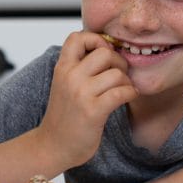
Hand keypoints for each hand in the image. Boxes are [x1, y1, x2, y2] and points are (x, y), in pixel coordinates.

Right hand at [37, 31, 137, 167]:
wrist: (52, 146)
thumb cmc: (63, 116)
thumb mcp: (63, 84)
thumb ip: (78, 67)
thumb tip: (106, 51)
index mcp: (62, 68)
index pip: (77, 37)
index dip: (95, 39)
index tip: (103, 53)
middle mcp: (70, 77)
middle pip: (104, 52)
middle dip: (118, 61)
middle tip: (119, 74)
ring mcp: (81, 94)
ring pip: (116, 73)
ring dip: (126, 81)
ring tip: (123, 89)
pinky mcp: (93, 111)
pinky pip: (121, 92)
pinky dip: (130, 93)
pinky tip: (128, 97)